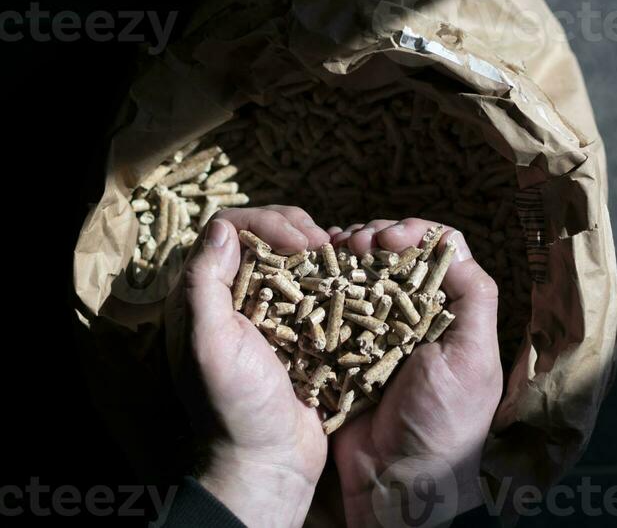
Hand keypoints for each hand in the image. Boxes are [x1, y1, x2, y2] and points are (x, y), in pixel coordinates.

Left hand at [166, 206, 331, 527]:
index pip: (229, 228)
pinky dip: (329, 271)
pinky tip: (346, 273)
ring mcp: (266, 307)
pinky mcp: (296, 323)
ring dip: (314, 245)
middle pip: (261, 232)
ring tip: (337, 252)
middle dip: (292, 226)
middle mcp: (232, 293)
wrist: (270, 462)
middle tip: (321, 242)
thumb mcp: (209, 346)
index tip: (298, 240)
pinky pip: (312, 281)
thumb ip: (205, 285)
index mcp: (203, 293)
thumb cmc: (234, 406)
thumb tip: (223, 228)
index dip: (265, 221)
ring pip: (288, 252)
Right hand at [329, 218, 502, 527]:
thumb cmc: (446, 420)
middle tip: (356, 242)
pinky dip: (324, 279)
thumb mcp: (473, 357)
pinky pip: (332, 301)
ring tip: (335, 249)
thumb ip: (473, 297)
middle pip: (394, 252)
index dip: (412, 232)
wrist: (397, 481)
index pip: (435, 249)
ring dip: (348, 251)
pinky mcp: (342, 344)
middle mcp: (412, 312)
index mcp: (447, 310)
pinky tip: (315, 268)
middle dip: (375, 235)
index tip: (389, 238)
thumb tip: (449, 242)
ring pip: (362, 269)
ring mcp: (375, 327)